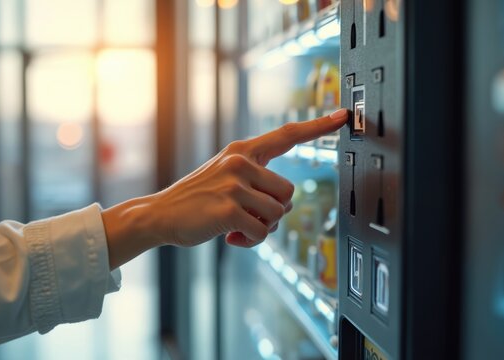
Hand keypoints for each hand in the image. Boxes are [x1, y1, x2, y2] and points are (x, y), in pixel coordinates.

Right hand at [102, 108, 348, 268]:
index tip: (342, 115)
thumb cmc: (198, 198)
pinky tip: (231, 237)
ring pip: (278, 213)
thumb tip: (286, 202)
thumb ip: (256, 178)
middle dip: (275, 211)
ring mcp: (234, 185)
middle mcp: (240, 162)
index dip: (317, 126)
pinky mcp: (229, 209)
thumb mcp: (225, 175)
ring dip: (263, 227)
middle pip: (289, 191)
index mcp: (242, 151)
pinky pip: (262, 232)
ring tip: (237, 226)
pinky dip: (251, 241)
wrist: (161, 213)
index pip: (286, 135)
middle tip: (251, 217)